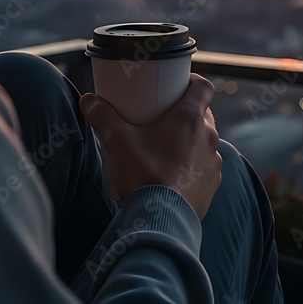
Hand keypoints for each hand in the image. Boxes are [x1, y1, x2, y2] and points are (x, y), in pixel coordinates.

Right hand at [80, 74, 222, 219]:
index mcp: (190, 118)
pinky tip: (176, 173)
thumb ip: (103, 117)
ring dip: (192, 140)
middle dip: (188, 112)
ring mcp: (214, 161)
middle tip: (166, 117)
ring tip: (170, 147)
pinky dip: (195, 165)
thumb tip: (88, 100)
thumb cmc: (143, 175)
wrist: (161, 222)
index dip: (193, 82)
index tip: (179, 85)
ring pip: (205, 141)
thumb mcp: (117, 142)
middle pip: (204, 114)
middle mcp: (208, 136)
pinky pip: (206, 166)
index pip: (203, 87)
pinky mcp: (213, 184)